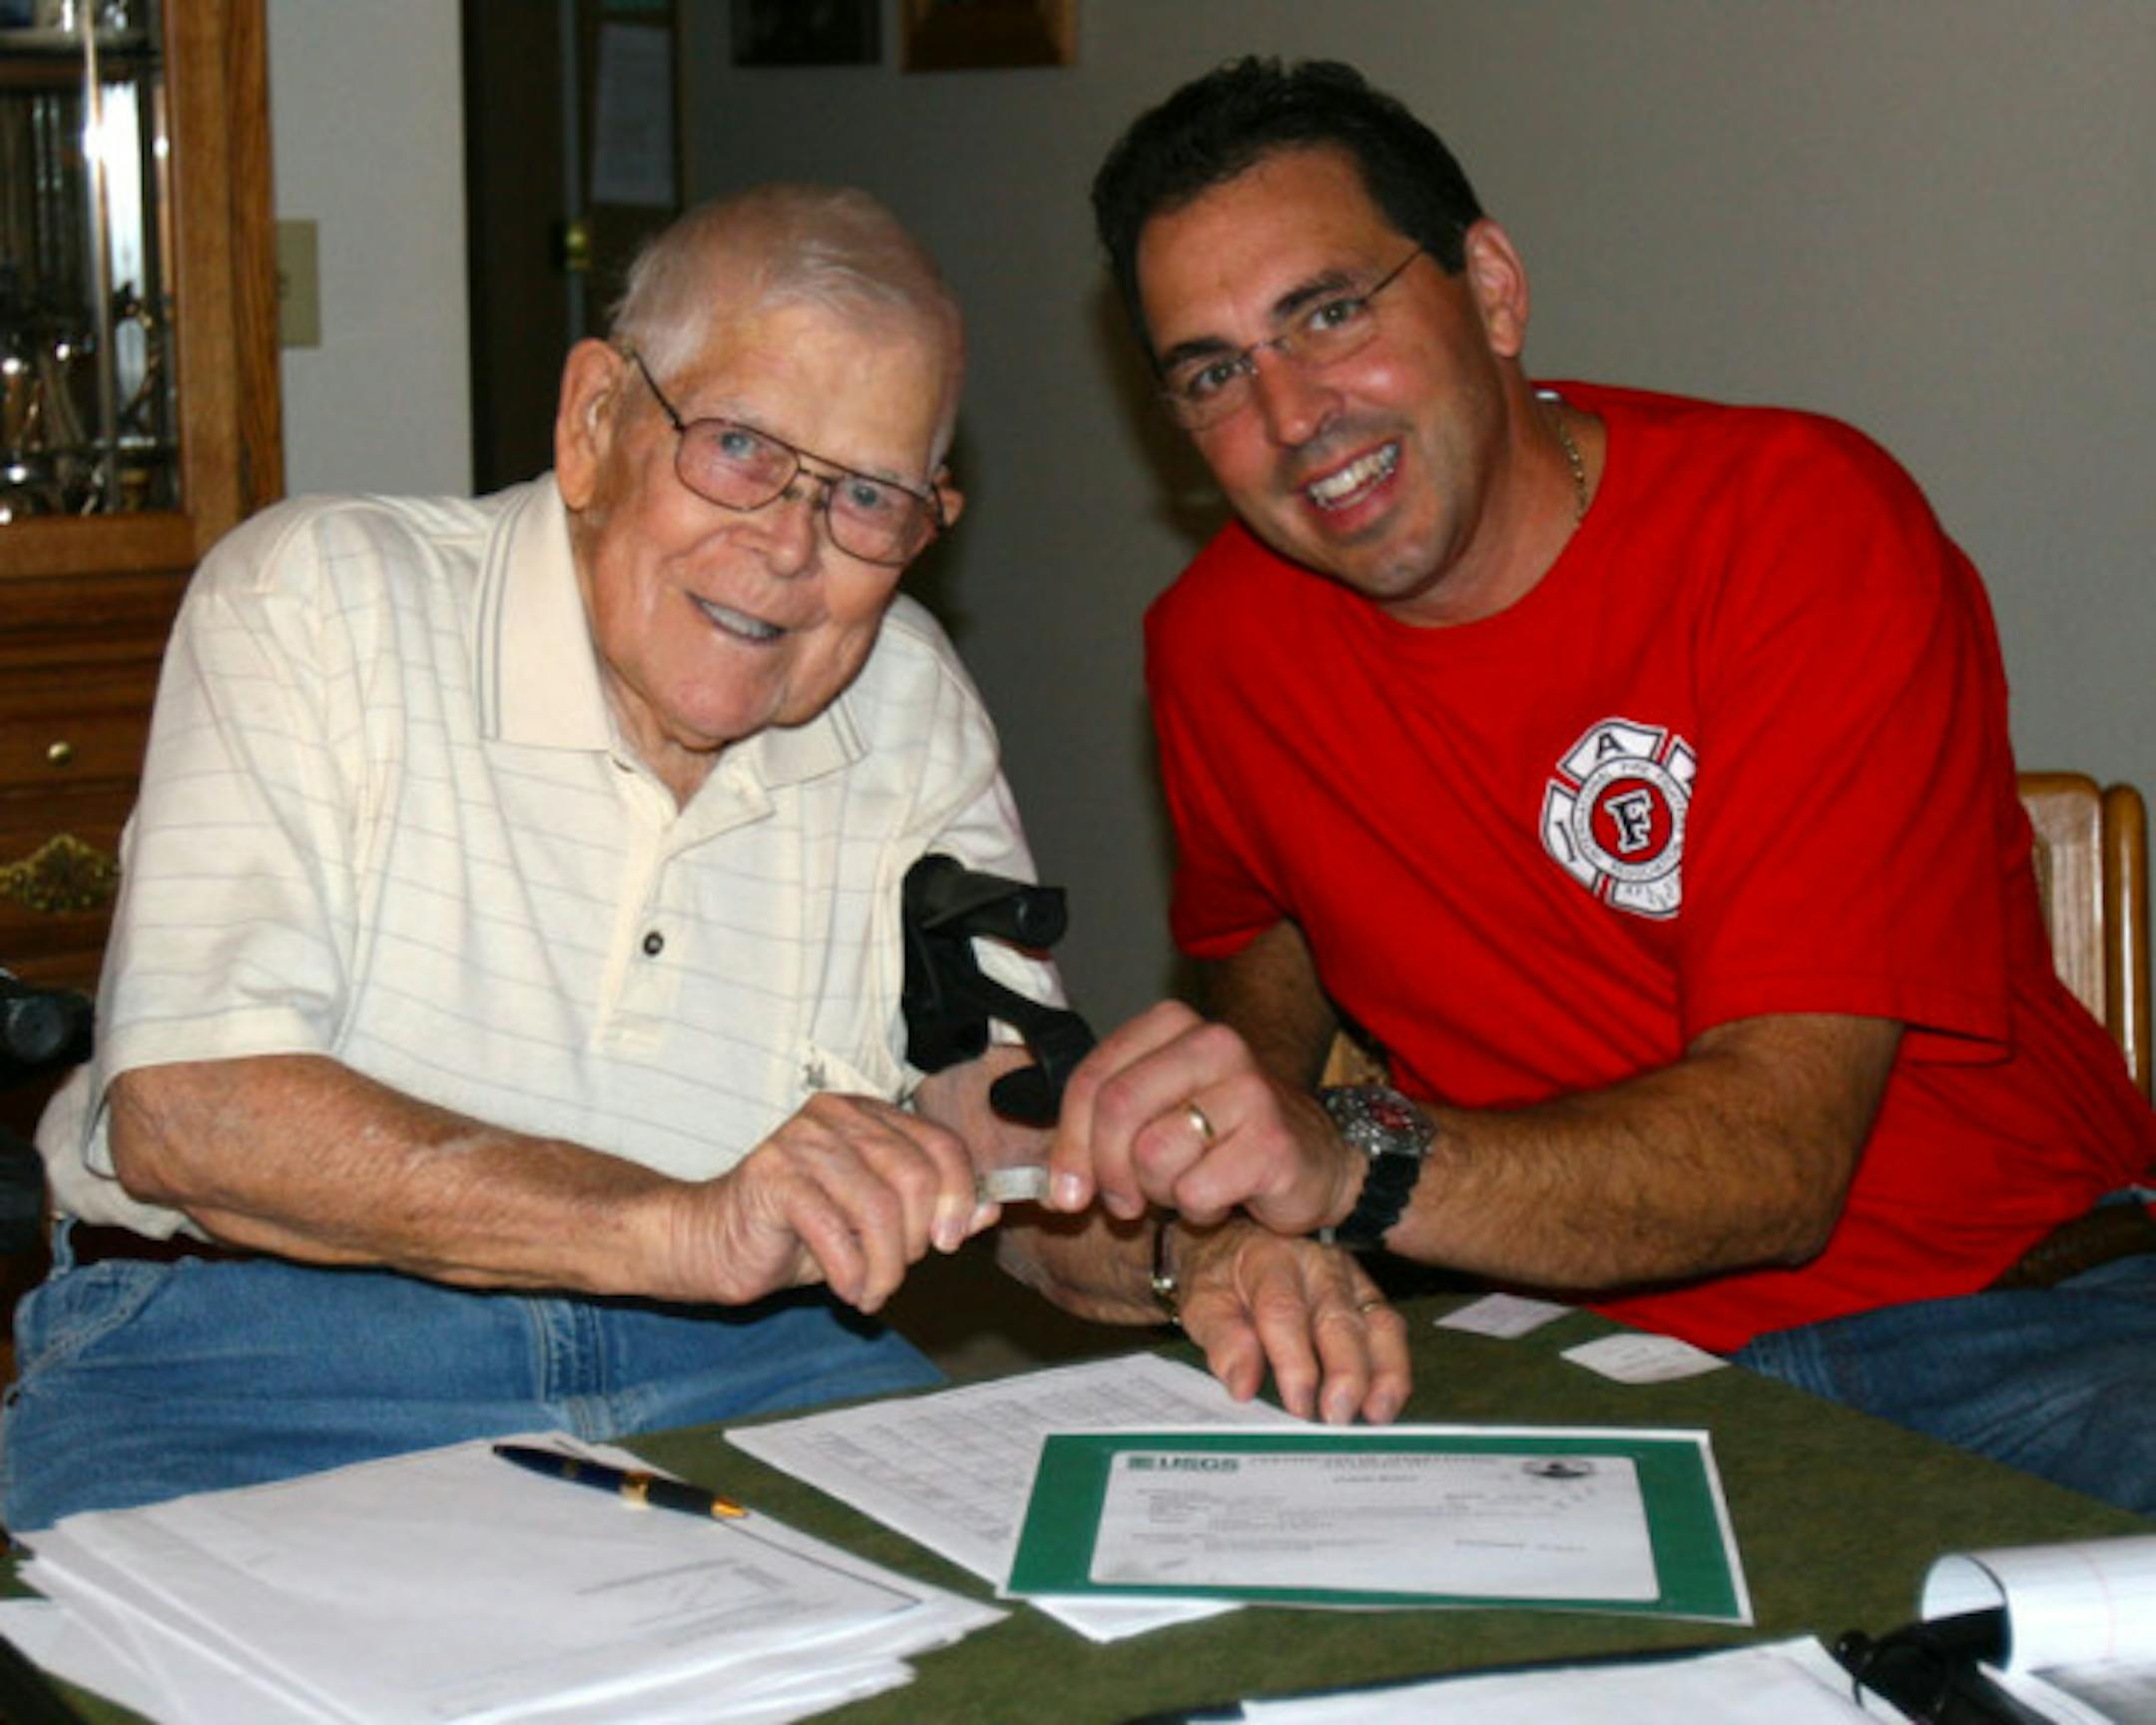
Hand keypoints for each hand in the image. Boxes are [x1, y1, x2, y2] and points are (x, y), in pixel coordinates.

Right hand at [671, 1092, 984, 1312]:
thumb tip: (991, 1209)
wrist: (712, 1242)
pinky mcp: (773, 1177)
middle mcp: (838, 1117)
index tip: (952, 1240)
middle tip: (897, 1271)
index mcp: (868, 1115)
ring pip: (880, 1208)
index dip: (960, 1195)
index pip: (941, 1144)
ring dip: (886, 1266)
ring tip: (872, 1290)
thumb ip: (929, 1210)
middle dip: (918, 1238)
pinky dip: (852, 1273)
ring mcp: (802, 1142)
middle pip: (915, 1175)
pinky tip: (847, 1290)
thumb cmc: (798, 1230)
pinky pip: (836, 1232)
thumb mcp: (876, 1222)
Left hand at [1048, 1001, 1361, 1232]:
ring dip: (1159, 1192)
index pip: (1091, 1080)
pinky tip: (1223, 1195)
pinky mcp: (1271, 1139)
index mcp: (1171, 1025)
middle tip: (1125, 1201)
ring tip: (1188, 1185)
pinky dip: (1199, 1209)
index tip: (1066, 1192)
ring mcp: (1248, 1087)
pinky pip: (1195, 1191)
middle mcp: (1213, 1042)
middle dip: (1107, 1173)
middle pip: (1115, 1112)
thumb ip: (1094, 1133)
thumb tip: (1052, 1190)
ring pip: (1152, 1155)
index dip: (1068, 1144)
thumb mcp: (1149, 1118)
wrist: (1308, 1160)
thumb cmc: (1216, 1139)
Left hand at [1172, 1219, 1410, 1424]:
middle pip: (1339, 1319)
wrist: (1238, 1239)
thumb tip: (1243, 1386)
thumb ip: (1222, 1341)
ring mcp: (1348, 1276)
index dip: (1294, 1361)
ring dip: (1382, 1373)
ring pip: (1377, 1323)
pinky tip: (1386, 1401)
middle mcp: (1316, 1263)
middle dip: (1345, 1373)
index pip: (1284, 1311)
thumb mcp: (1202, 1303)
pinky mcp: (1366, 1292)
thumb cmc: (1221, 1276)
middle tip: (1338, 1418)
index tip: (1298, 1405)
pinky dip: (1393, 1368)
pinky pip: (1390, 1328)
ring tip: (1376, 1415)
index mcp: (1269, 1259)